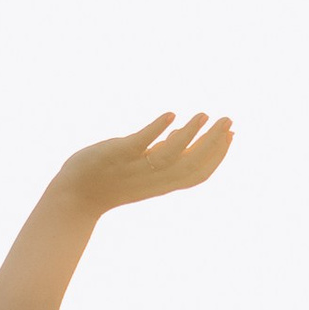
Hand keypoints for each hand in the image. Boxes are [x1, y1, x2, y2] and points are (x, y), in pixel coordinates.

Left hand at [53, 111, 233, 212]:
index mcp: (162, 184)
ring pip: (172, 154)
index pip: (198, 174)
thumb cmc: (111, 179)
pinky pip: (141, 143)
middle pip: (192, 163)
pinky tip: (170, 114)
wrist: (77, 195)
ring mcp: (136, 168)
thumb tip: (182, 132)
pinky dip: (158, 130)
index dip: (218, 156)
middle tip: (229, 120)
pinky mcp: (118, 155)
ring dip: (191, 134)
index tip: (231, 136)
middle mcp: (154, 179)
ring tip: (203, 114)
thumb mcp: (143, 168)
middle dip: (214, 142)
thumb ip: (163, 152)